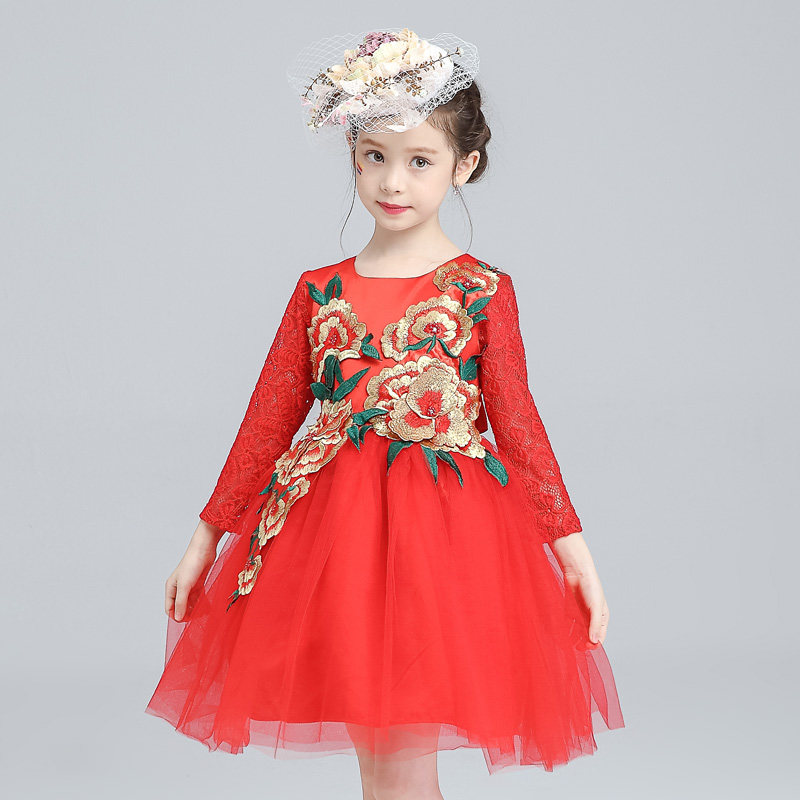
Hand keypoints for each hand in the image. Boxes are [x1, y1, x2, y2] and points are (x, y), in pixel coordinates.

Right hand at [164, 522, 222, 621]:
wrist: (204, 549)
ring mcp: (189, 585)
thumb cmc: (192, 564)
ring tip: (202, 614)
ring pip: (190, 602)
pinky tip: (206, 607)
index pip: (169, 608)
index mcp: (170, 588)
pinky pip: (198, 596)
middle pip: (180, 606)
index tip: (186, 622)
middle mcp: (178, 587)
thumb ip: (181, 603)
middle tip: (196, 619)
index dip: (176, 616)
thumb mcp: (185, 586)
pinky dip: (201, 602)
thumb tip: (178, 618)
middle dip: (186, 614)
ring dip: (195, 609)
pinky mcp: (198, 582)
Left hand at [550, 533, 609, 648]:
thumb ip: (594, 624)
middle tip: (575, 648)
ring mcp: (580, 614)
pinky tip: (561, 633)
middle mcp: (591, 617)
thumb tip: (594, 641)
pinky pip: (568, 623)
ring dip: (573, 638)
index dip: (594, 644)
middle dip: (582, 643)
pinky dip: (566, 629)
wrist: (576, 570)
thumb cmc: (590, 586)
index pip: (600, 636)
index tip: (585, 648)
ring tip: (567, 643)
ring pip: (577, 631)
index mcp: (602, 617)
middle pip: (587, 635)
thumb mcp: (595, 606)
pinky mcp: (570, 610)